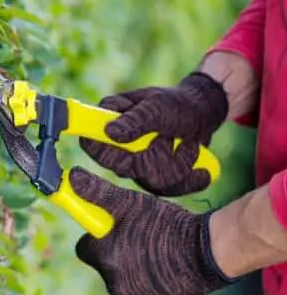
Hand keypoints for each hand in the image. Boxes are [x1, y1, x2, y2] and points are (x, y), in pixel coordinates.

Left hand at [69, 167, 235, 294]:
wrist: (208, 252)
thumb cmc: (166, 225)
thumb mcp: (130, 203)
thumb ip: (97, 191)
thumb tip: (72, 177)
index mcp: (103, 257)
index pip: (85, 248)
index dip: (98, 237)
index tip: (114, 229)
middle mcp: (113, 283)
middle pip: (105, 265)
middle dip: (117, 253)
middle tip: (141, 239)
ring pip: (123, 281)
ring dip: (133, 270)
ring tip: (157, 253)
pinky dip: (149, 286)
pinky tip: (165, 270)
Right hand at [79, 72, 228, 196]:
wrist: (202, 114)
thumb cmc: (177, 104)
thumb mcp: (158, 107)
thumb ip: (135, 120)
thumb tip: (110, 132)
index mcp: (107, 121)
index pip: (91, 145)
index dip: (108, 154)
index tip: (133, 152)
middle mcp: (116, 146)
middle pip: (125, 169)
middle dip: (158, 156)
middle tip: (170, 138)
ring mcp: (133, 163)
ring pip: (150, 181)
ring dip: (178, 164)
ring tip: (188, 144)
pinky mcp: (150, 177)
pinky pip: (166, 190)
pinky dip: (188, 180)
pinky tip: (201, 170)